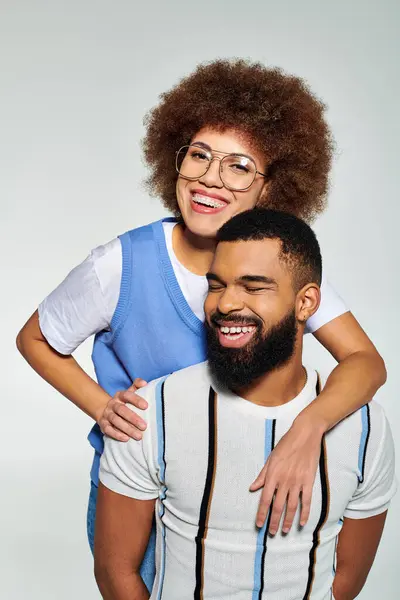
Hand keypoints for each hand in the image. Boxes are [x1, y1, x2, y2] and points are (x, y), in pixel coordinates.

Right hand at [98, 378, 148, 441]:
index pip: (127, 395)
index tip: (146, 406)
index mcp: (120, 395)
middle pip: (121, 410)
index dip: (136, 400)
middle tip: (144, 426)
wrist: (105, 409)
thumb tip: (145, 383)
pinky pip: (108, 430)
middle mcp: (112, 404)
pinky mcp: (103, 425)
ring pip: (115, 421)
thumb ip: (137, 385)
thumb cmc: (123, 402)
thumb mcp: (130, 392)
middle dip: (133, 418)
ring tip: (139, 436)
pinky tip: (126, 439)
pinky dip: (117, 434)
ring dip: (127, 429)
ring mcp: (107, 415)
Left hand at [249, 414, 324, 533]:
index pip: (265, 499)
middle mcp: (284, 480)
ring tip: (284, 531)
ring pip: (291, 506)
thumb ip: (262, 475)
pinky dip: (305, 513)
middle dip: (274, 521)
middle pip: (278, 506)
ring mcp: (297, 482)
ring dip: (287, 520)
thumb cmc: (286, 444)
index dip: (262, 513)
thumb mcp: (271, 458)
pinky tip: (302, 522)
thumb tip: (252, 488)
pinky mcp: (309, 481)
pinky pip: (307, 501)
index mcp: (273, 475)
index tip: (259, 525)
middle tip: (272, 533)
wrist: (305, 434)